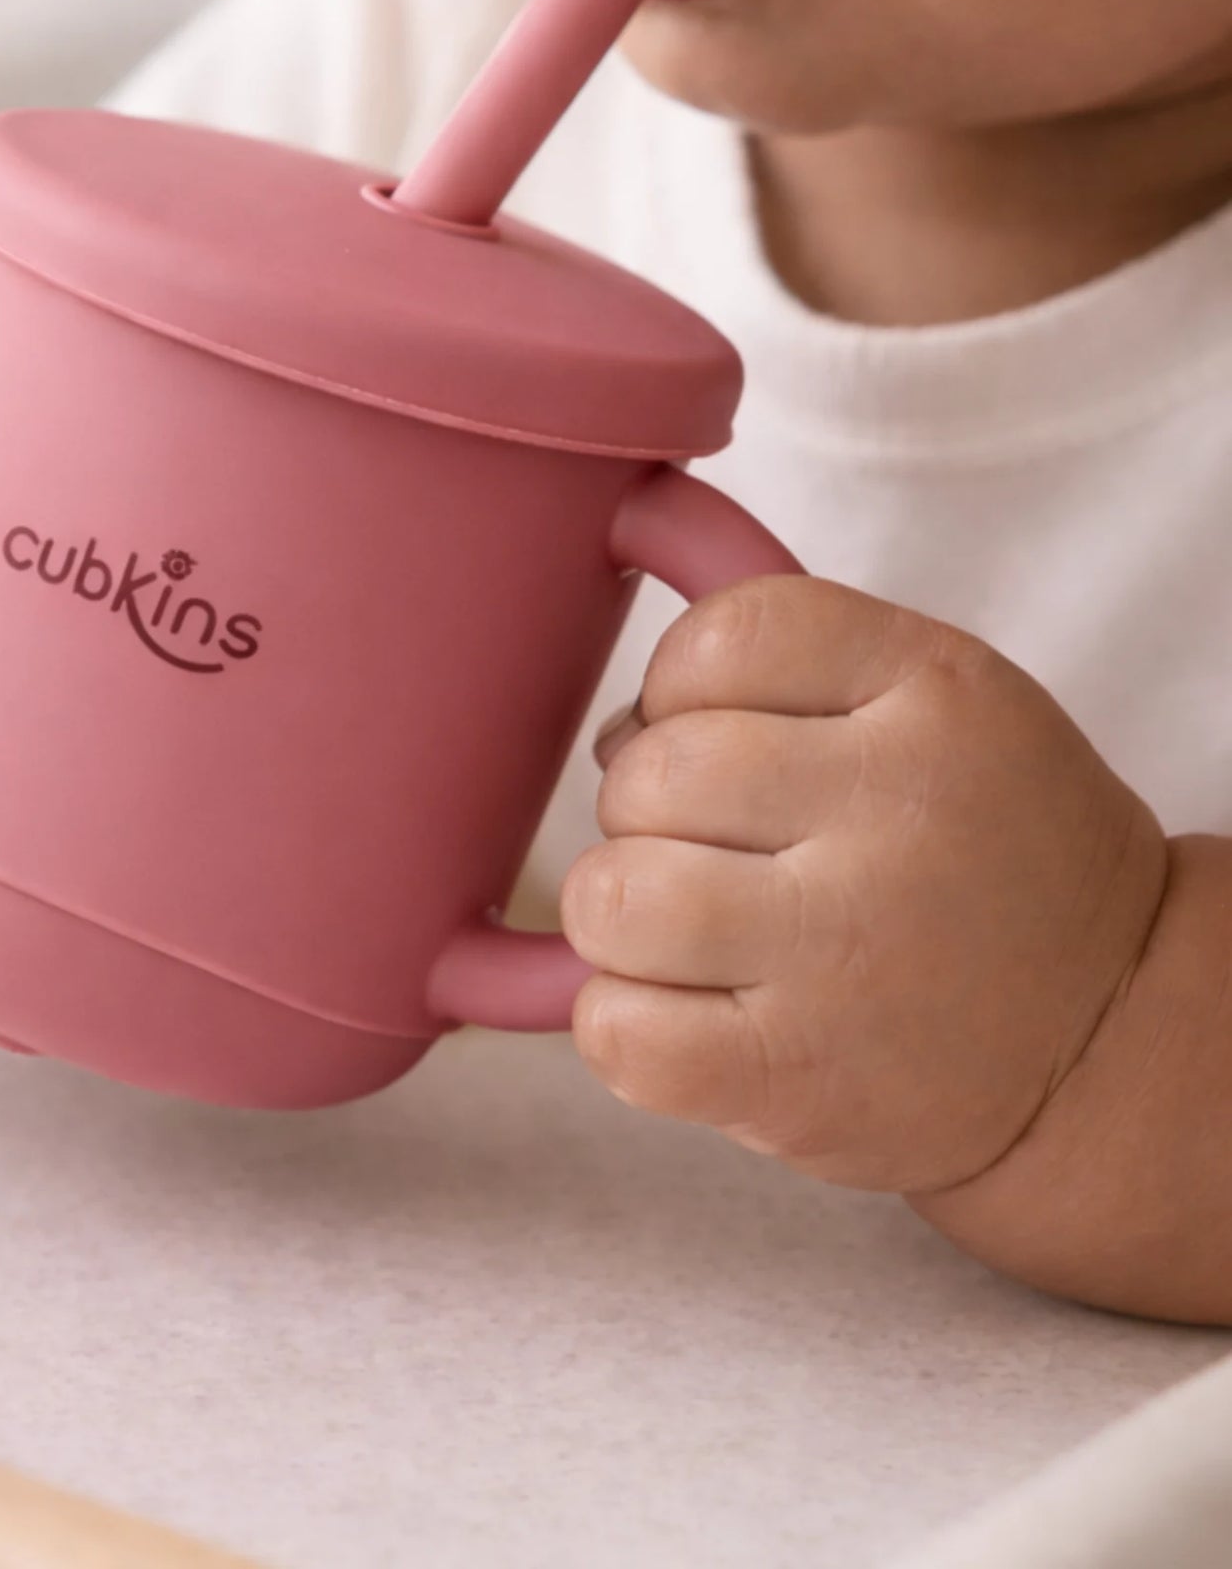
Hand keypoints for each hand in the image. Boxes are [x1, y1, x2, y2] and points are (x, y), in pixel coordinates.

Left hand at [561, 578, 1169, 1194]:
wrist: (1104, 1040)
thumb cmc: (975, 855)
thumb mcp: (937, 705)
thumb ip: (781, 675)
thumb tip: (615, 739)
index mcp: (937, 695)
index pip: (726, 636)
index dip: (680, 686)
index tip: (725, 735)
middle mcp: (899, 814)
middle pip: (651, 774)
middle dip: (645, 811)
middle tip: (718, 852)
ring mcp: (848, 955)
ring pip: (612, 898)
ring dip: (621, 919)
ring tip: (697, 936)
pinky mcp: (798, 1080)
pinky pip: (616, 1028)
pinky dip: (620, 1022)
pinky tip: (688, 1014)